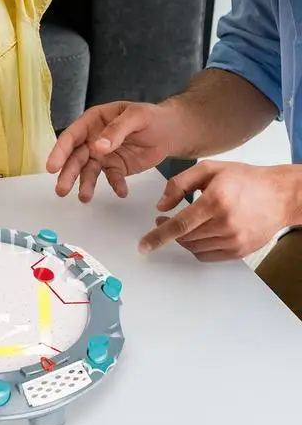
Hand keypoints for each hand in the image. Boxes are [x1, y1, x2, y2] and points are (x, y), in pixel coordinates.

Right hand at [46, 101, 177, 201]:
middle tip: (61, 190)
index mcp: (93, 121)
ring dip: (85, 184)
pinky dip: (115, 185)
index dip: (59, 151)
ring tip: (85, 198)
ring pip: (89, 171)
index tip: (52, 167)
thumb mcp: (136, 116)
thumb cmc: (151, 116)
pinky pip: (112, 178)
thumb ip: (117, 130)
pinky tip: (121, 192)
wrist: (170, 130)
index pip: (71, 137)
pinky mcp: (116, 167)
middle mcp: (92, 139)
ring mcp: (103, 155)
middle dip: (68, 173)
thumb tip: (98, 147)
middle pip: (76, 157)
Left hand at [139, 161, 301, 259]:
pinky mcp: (240, 250)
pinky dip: (197, 247)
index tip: (144, 244)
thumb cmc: (245, 179)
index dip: (158, 236)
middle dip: (167, 232)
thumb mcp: (209, 169)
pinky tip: (197, 234)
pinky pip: (208, 256)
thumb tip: (161, 205)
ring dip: (182, 239)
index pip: (180, 225)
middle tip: (163, 220)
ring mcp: (234, 240)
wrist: (280, 195)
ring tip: (184, 223)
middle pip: (185, 238)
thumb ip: (180, 183)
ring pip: (195, 248)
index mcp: (216, 201)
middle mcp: (226, 223)